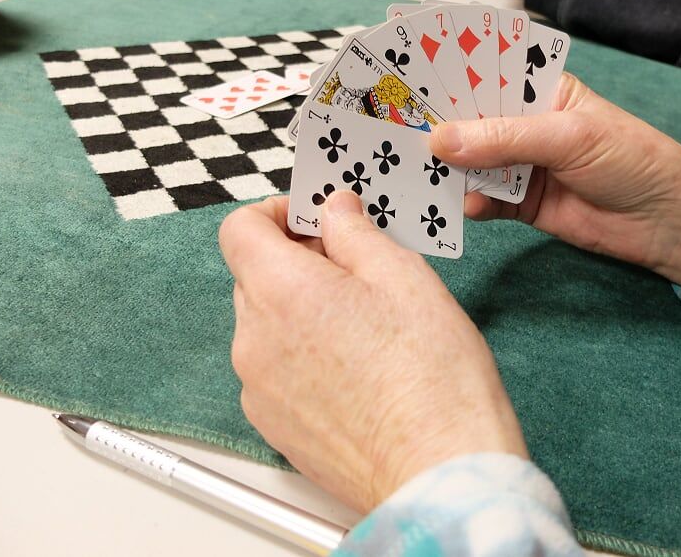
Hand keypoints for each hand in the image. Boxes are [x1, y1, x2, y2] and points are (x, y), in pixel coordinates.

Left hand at [219, 193, 527, 512]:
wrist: (439, 469)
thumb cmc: (432, 379)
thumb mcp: (403, 276)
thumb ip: (355, 232)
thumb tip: (335, 211)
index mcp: (282, 291)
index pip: (240, 229)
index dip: (275, 213)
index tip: (312, 220)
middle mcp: (254, 340)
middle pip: (254, 277)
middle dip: (297, 263)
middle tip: (355, 270)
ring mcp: (258, 389)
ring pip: (266, 327)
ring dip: (300, 312)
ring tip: (363, 329)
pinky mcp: (273, 427)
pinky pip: (274, 372)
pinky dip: (301, 358)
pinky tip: (354, 371)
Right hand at [429, 73, 680, 286]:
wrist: (666, 221)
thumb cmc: (630, 159)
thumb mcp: (568, 137)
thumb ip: (504, 139)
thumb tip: (441, 140)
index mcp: (539, 91)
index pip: (485, 80)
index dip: (447, 82)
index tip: (406, 87)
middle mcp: (524, 126)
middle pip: (470, 125)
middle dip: (437, 130)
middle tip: (394, 133)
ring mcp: (520, 166)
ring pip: (470, 165)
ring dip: (446, 170)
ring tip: (411, 171)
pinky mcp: (519, 204)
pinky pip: (483, 201)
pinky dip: (469, 204)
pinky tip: (459, 205)